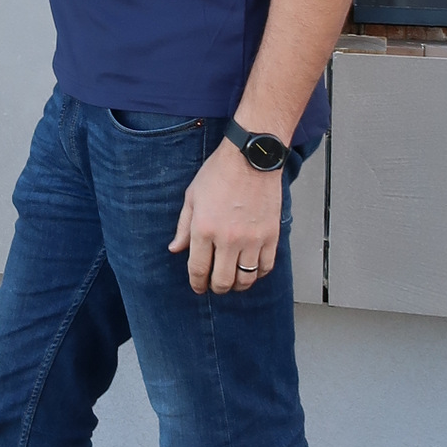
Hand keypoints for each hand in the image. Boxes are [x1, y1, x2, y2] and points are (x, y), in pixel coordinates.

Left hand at [169, 141, 281, 294]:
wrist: (251, 158)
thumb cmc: (219, 173)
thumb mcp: (192, 197)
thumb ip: (183, 227)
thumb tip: (175, 249)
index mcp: (204, 229)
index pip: (198, 269)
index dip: (197, 284)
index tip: (198, 287)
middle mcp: (228, 239)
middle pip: (222, 281)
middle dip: (216, 288)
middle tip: (214, 286)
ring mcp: (252, 239)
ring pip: (245, 279)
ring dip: (238, 285)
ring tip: (233, 281)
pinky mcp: (271, 236)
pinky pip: (266, 267)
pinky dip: (258, 273)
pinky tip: (251, 269)